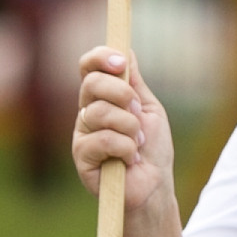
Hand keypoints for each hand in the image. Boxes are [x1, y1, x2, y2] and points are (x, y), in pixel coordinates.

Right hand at [73, 43, 175, 222]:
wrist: (155, 185)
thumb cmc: (153, 150)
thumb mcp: (149, 110)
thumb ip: (135, 83)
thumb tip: (126, 50)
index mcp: (102, 97)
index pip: (88, 67)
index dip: (100, 58)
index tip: (121, 63)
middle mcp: (87, 112)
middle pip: (92, 84)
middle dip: (123, 95)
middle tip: (139, 113)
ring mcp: (82, 134)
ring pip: (100, 112)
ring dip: (130, 127)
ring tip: (139, 144)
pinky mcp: (82, 156)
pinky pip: (103, 139)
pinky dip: (126, 149)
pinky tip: (131, 160)